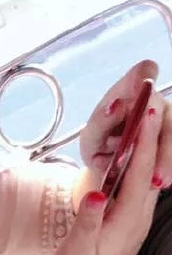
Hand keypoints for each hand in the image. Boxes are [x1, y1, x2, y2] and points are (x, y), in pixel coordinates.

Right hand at [51, 100, 160, 254]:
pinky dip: (139, 162)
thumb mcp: (78, 248)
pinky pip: (139, 185)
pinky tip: (133, 152)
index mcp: (128, 218)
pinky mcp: (129, 221)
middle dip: (154, 133)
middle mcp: (138, 215)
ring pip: (148, 174)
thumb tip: (96, 191)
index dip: (145, 138)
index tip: (147, 109)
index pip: (141, 170)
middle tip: (151, 101)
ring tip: (145, 117)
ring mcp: (136, 218)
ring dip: (148, 145)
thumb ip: (89, 218)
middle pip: (152, 166)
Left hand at [80, 59, 171, 185]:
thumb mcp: (91, 138)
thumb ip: (100, 122)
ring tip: (158, 182)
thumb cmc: (98, 144)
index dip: (145, 74)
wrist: (108, 165)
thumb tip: (116, 105)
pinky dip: (170, 164)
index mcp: (128, 92)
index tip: (146, 81)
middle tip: (151, 163)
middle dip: (160, 140)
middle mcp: (151, 100)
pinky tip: (163, 180)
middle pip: (164, 112)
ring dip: (167, 158)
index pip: (142, 73)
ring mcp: (164, 117)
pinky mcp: (168, 134)